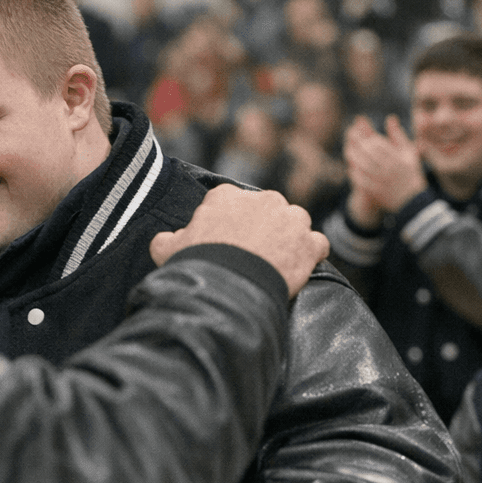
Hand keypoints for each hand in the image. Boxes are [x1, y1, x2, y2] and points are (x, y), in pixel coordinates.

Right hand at [150, 184, 329, 298]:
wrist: (228, 286)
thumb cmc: (198, 264)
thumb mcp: (168, 249)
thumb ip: (166, 239)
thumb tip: (164, 240)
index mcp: (227, 196)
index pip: (231, 205)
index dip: (229, 226)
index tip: (226, 244)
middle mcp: (263, 200)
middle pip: (267, 211)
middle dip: (262, 229)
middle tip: (252, 256)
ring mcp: (290, 219)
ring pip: (295, 223)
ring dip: (290, 239)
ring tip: (277, 262)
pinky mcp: (309, 243)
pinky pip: (317, 245)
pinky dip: (311, 255)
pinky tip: (300, 269)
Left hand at [344, 115, 426, 213]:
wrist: (413, 201)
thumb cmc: (410, 173)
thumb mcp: (408, 153)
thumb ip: (398, 136)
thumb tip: (390, 118)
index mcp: (398, 158)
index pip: (379, 144)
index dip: (368, 136)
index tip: (359, 129)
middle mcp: (389, 169)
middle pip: (369, 153)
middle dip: (358, 143)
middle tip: (349, 135)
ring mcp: (382, 181)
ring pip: (364, 166)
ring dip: (354, 158)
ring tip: (347, 151)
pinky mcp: (376, 192)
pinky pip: (362, 182)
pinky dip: (356, 174)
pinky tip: (350, 169)